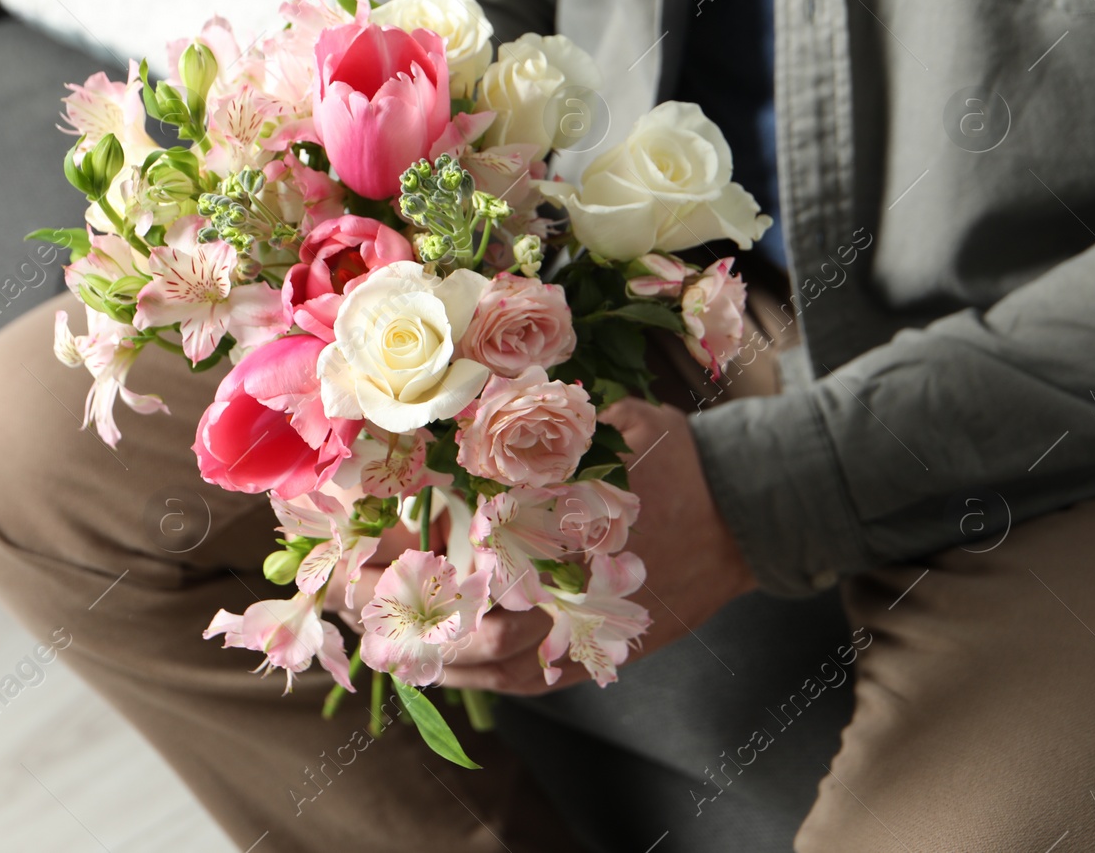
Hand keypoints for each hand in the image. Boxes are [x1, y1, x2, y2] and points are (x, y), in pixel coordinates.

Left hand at [334, 399, 756, 695]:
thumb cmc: (667, 453)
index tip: (347, 532)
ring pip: (484, 654)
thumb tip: (442, 414)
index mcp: (545, 511)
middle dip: (390, 600)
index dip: (388, 535)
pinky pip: (529, 681)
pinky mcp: (601, 648)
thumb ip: (520, 424)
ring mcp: (579, 620)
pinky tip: (450, 668)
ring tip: (379, 636)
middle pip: (450, 603)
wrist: (747, 504)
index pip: (444, 531)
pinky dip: (482, 678)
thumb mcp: (592, 421)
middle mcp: (555, 573)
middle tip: (346, 593)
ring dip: (424, 647)